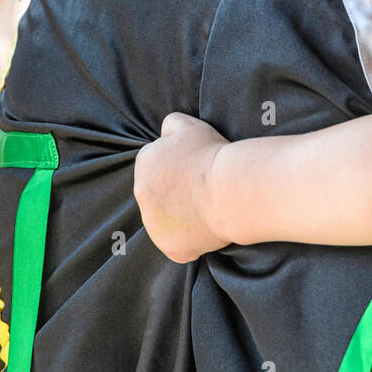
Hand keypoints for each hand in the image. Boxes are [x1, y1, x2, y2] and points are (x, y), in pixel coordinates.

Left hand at [134, 112, 230, 262]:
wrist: (230, 190)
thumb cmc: (213, 155)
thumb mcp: (189, 125)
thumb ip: (171, 125)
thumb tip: (165, 131)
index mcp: (145, 162)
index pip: (157, 165)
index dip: (178, 168)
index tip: (196, 171)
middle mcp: (142, 194)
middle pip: (159, 195)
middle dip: (176, 194)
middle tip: (204, 190)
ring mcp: (154, 224)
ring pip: (167, 222)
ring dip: (182, 218)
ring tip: (209, 210)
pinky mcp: (170, 247)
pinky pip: (180, 247)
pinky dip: (192, 242)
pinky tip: (209, 230)